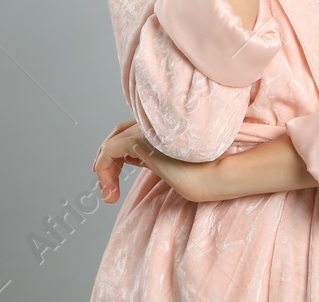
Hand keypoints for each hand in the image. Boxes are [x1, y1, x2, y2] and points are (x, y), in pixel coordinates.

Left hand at [92, 119, 221, 203]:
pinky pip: (109, 151)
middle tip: (105, 183)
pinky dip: (103, 170)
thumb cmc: (203, 175)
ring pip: (112, 143)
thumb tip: (138, 160)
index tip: (115, 177)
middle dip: (107, 157)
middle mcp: (154, 124)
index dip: (118, 150)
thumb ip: (155, 158)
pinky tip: (110, 190)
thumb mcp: (172, 165)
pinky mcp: (141, 140)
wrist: (215, 175)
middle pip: (119, 132)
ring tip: (109, 195)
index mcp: (163, 128)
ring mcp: (148, 129)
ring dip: (104, 170)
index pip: (132, 130)